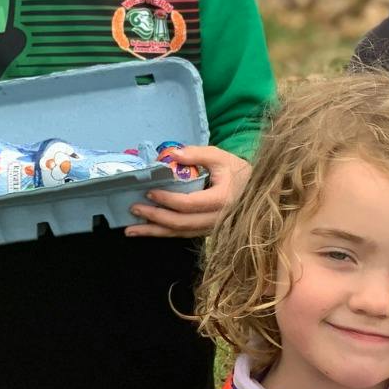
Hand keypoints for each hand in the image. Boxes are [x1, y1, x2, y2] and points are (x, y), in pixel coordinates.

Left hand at [126, 146, 249, 238]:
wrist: (258, 190)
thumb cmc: (237, 171)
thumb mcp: (220, 156)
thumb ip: (197, 154)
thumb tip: (171, 154)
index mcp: (222, 199)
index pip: (189, 203)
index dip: (168, 200)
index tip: (149, 192)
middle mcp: (217, 219)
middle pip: (181, 223)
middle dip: (155, 218)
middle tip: (134, 209)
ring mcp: (212, 228)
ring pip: (181, 233)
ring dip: (154, 232)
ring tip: (130, 230)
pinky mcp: (207, 232)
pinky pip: (184, 235)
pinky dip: (164, 234)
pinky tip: (148, 231)